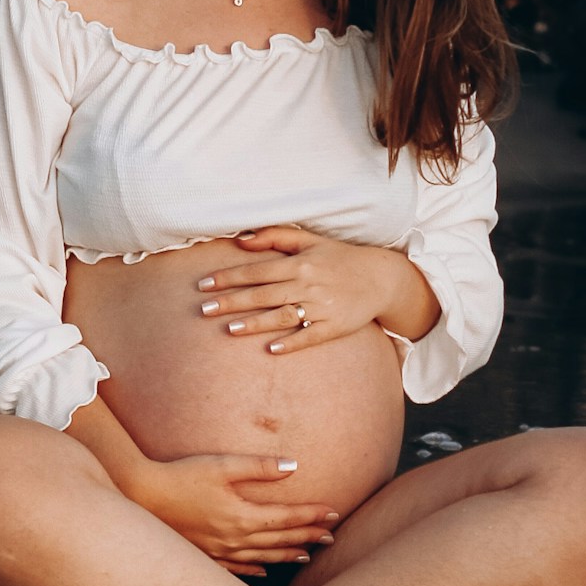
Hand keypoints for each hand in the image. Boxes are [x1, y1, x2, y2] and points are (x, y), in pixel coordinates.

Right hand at [129, 451, 340, 578]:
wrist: (141, 497)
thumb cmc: (181, 476)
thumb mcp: (221, 465)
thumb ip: (258, 467)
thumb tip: (293, 466)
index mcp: (242, 516)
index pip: (286, 517)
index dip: (311, 515)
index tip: (332, 513)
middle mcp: (234, 539)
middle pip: (279, 539)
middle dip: (307, 536)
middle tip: (330, 536)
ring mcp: (219, 551)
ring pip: (262, 556)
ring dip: (287, 554)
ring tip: (307, 554)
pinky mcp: (205, 556)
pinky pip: (237, 567)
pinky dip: (255, 568)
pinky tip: (265, 569)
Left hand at [197, 226, 424, 355]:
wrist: (381, 278)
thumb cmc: (339, 258)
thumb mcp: (310, 240)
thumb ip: (274, 237)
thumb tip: (240, 240)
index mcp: (299, 263)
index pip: (257, 271)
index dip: (228, 277)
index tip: (203, 284)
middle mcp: (308, 284)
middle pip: (263, 295)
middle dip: (232, 302)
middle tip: (204, 310)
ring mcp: (322, 306)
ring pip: (282, 316)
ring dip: (254, 323)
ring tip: (229, 330)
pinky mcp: (335, 326)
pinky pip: (310, 336)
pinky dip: (291, 343)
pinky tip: (271, 349)